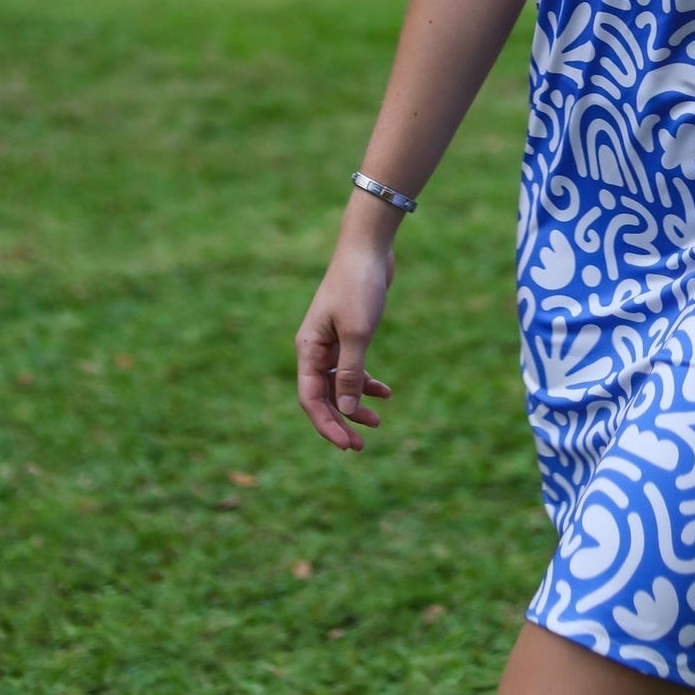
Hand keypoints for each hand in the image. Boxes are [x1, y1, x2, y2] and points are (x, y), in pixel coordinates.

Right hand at [295, 242, 395, 450]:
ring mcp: (332, 341)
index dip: (326, 425)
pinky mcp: (349, 333)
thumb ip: (351, 372)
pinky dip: (367, 382)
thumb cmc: (359, 286)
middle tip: (360, 446)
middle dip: (340, 421)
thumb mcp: (357, 333)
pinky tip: (386, 393)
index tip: (346, 444)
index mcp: (308, 348)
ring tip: (377, 422)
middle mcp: (315, 348)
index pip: (310, 398)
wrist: (369, 248)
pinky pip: (354, 367)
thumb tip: (345, 409)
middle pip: (322, 396)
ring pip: (339, 384)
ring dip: (355, 404)